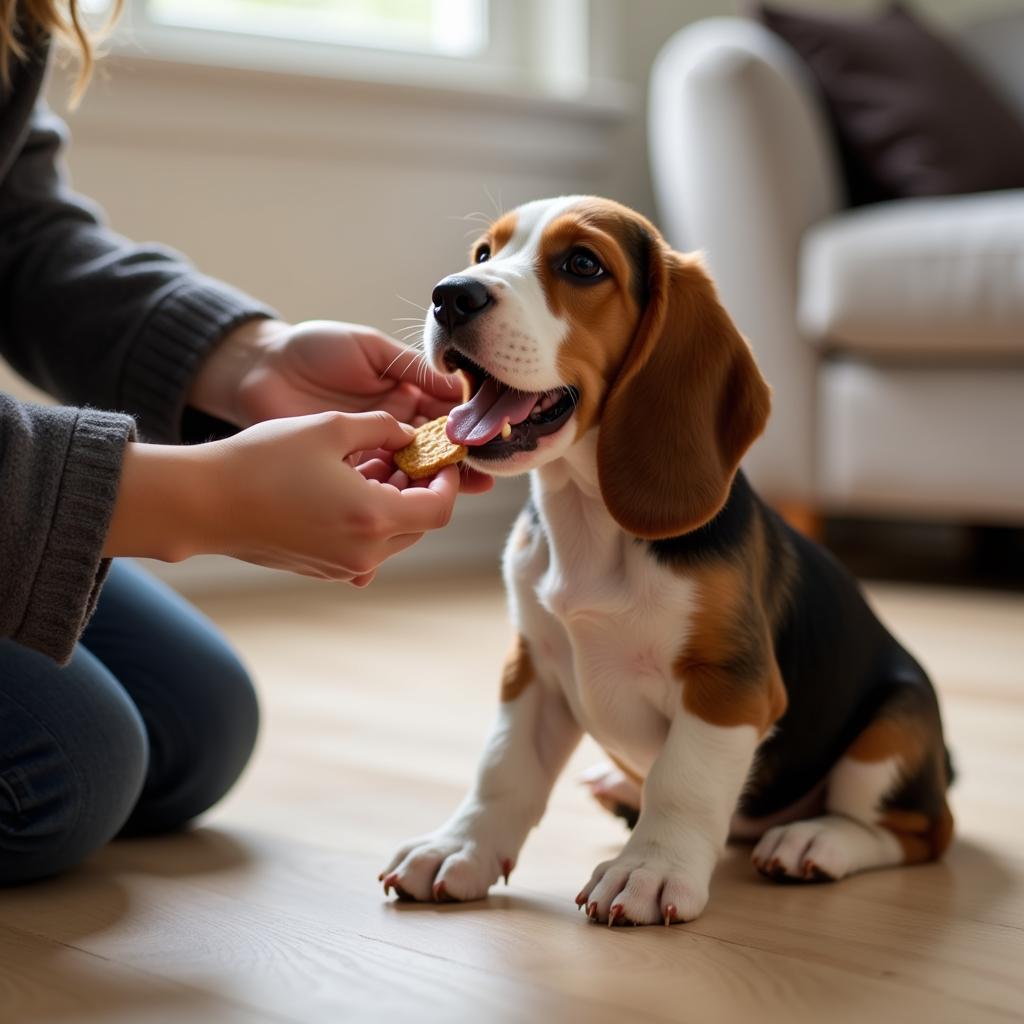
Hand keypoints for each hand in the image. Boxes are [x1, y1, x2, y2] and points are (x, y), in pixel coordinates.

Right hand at [105, 411, 459, 585]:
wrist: (203, 502)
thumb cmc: (262, 460)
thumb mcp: (330, 428)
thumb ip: (382, 427)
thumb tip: (408, 433)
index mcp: (373, 519)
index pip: (439, 509)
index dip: (447, 482)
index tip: (438, 458)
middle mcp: (363, 553)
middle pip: (419, 525)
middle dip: (420, 490)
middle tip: (406, 457)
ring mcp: (340, 566)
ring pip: (392, 537)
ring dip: (393, 504)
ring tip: (372, 466)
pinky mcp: (320, 569)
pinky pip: (363, 547)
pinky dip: (368, 519)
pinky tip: (345, 487)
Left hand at [188, 318, 490, 493]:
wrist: (259, 368)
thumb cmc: (314, 348)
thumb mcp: (369, 348)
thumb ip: (411, 366)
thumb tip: (458, 385)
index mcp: (404, 398)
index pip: (443, 421)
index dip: (462, 435)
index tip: (478, 447)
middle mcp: (391, 430)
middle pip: (429, 457)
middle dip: (449, 471)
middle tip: (470, 484)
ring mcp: (366, 456)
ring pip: (402, 480)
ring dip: (417, 489)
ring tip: (436, 495)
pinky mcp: (340, 475)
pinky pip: (368, 493)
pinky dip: (380, 504)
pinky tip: (394, 512)